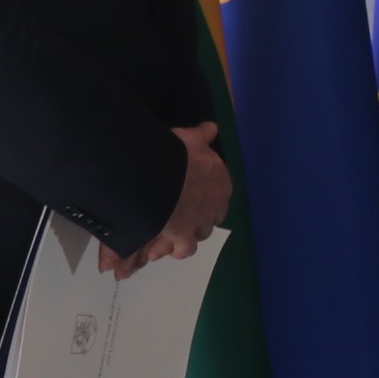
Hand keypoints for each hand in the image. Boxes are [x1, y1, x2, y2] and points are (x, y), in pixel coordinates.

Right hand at [104, 122, 227, 275]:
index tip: (188, 199)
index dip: (203, 199)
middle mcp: (216, 203)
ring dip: (185, 235)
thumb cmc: (175, 152)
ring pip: (199, 234)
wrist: (158, 173)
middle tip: (176, 219)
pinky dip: (174, 249)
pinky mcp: (183, 235)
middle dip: (196, 220)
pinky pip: (184, 249)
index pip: (218, 195)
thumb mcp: (190, 137)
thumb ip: (202, 135)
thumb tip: (212, 128)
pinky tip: (160, 248)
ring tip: (166, 235)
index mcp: (220, 180)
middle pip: (210, 218)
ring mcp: (201, 221)